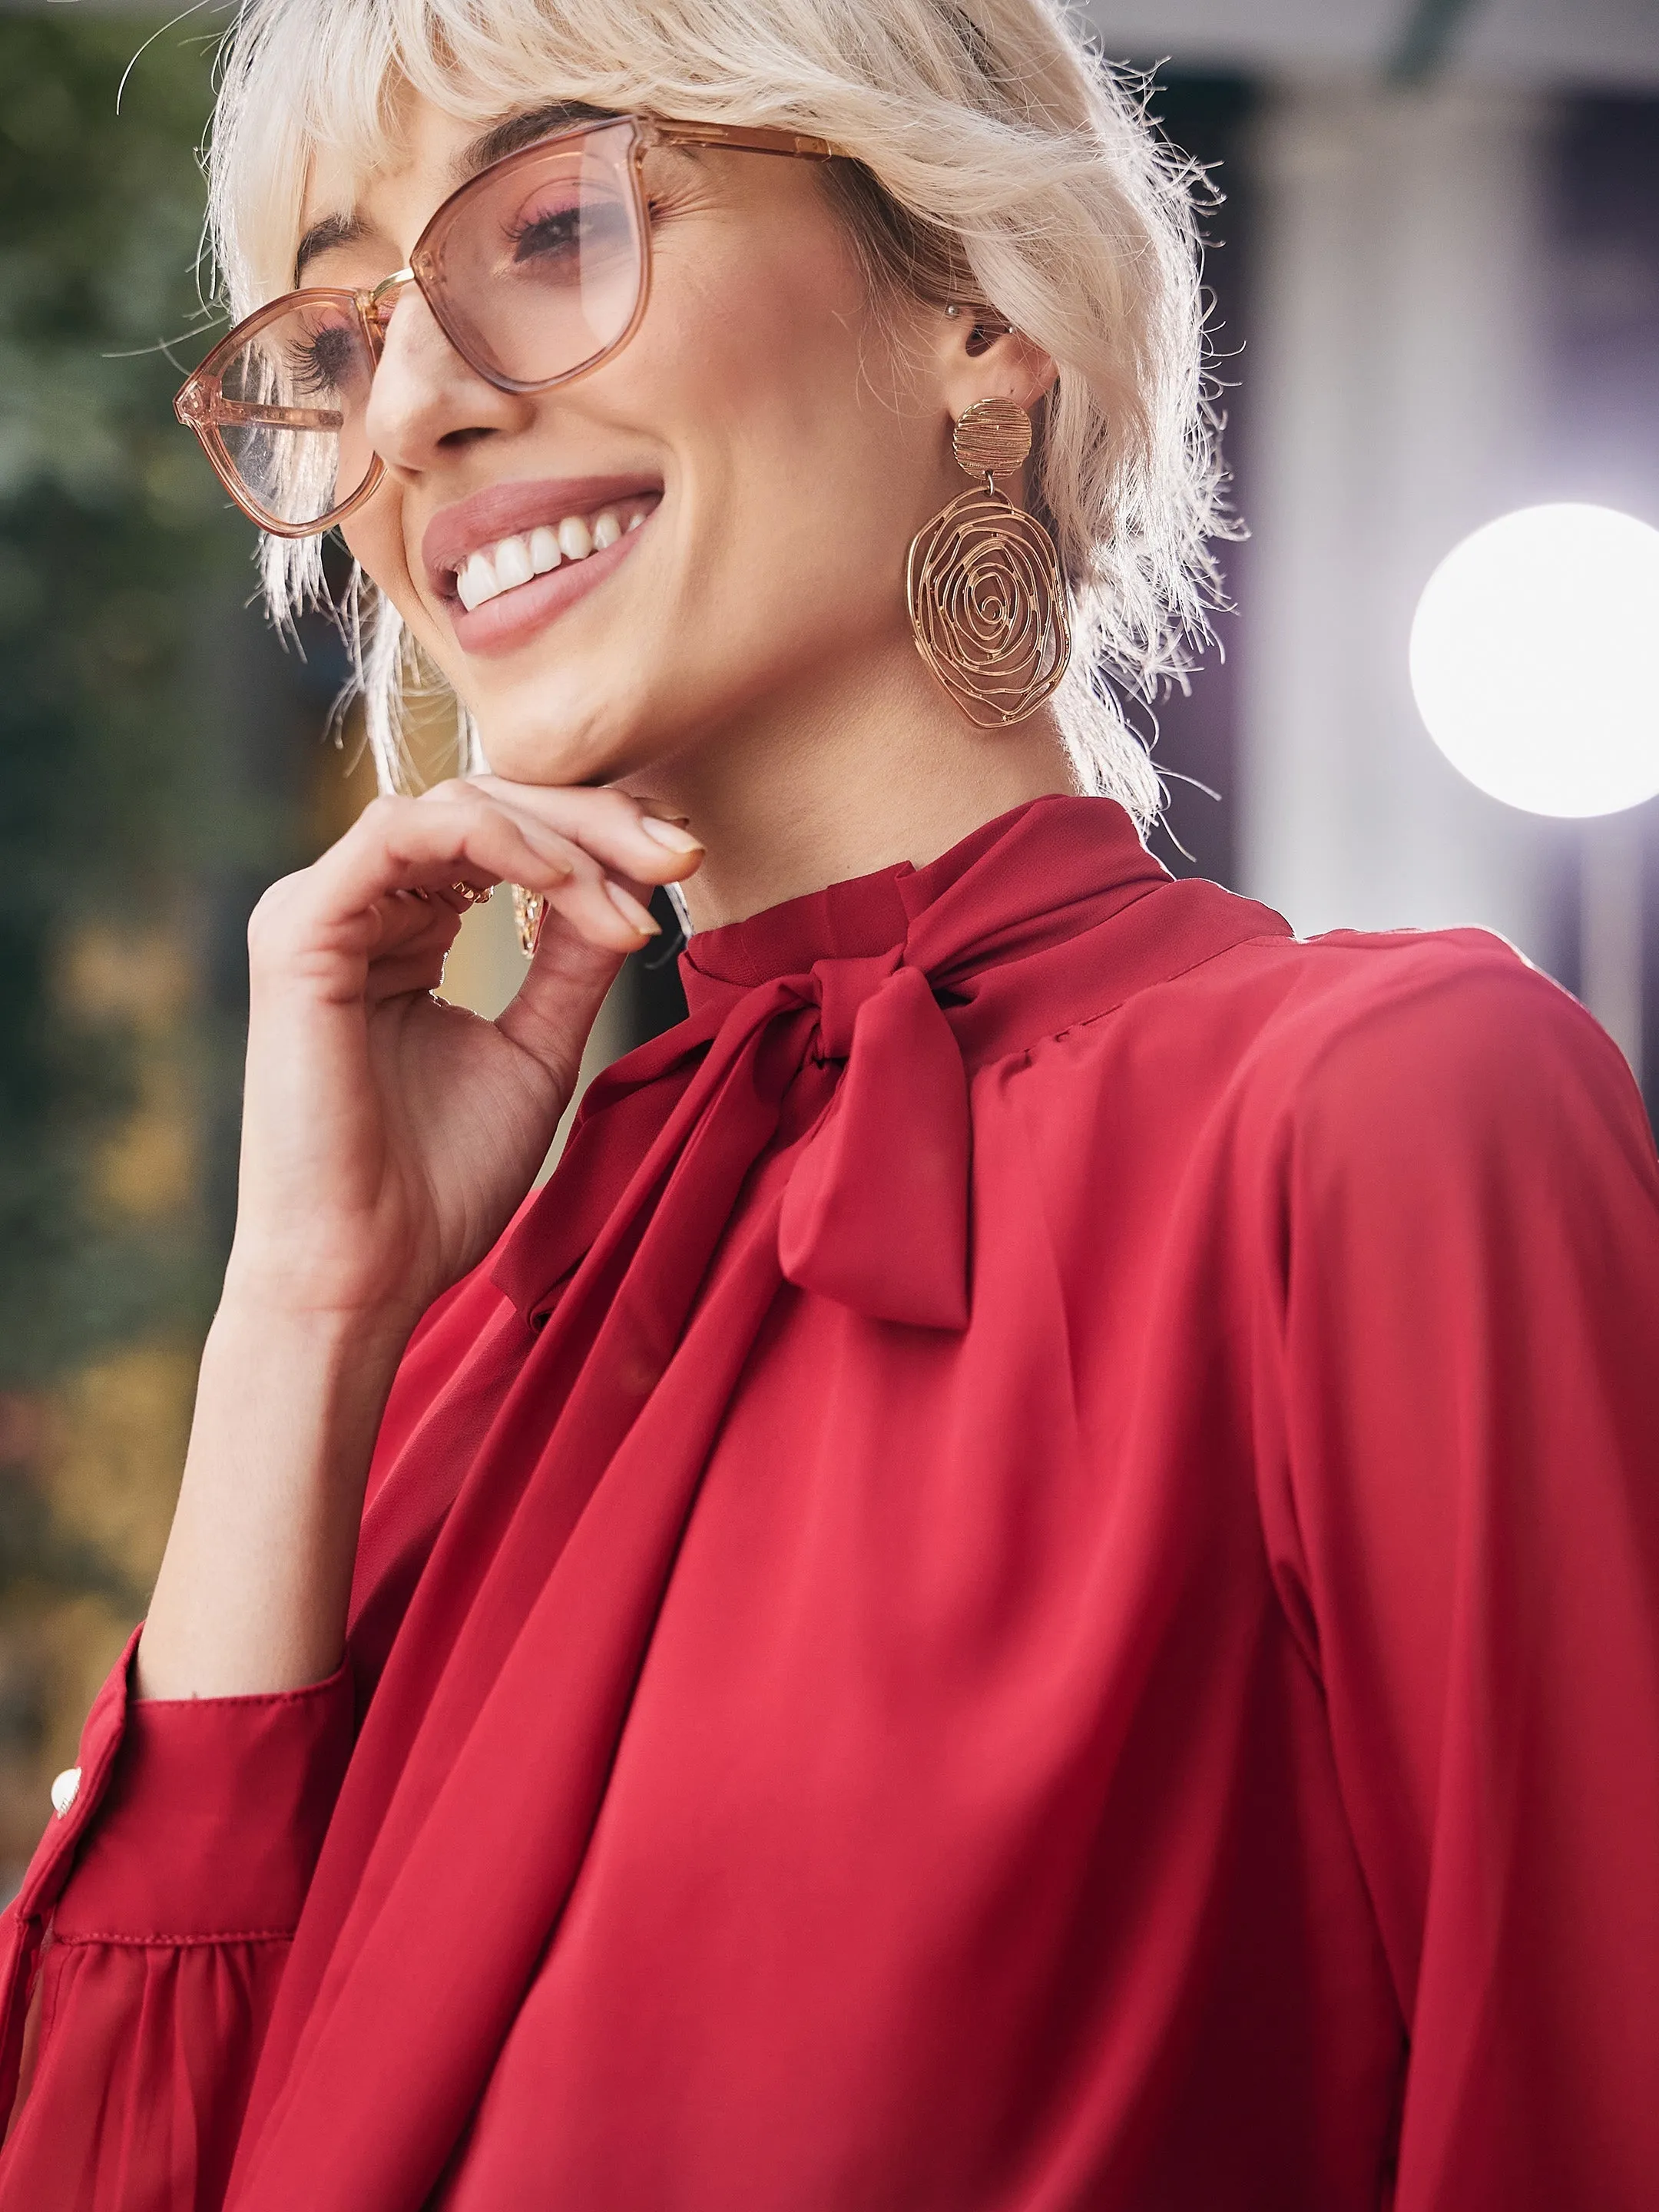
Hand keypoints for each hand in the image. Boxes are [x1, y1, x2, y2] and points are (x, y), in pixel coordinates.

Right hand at [223, 776, 701, 1331]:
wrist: (370, 1272)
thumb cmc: (440, 1182)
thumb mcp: (538, 1049)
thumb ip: (573, 959)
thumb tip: (633, 882)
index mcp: (401, 929)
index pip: (505, 836)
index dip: (599, 836)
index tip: (685, 867)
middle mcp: (356, 905)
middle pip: (487, 802)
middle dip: (596, 820)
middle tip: (681, 853)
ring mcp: (319, 910)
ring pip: (454, 805)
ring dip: (562, 835)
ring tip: (634, 891)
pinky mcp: (298, 929)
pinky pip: (402, 833)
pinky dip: (497, 844)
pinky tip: (567, 884)